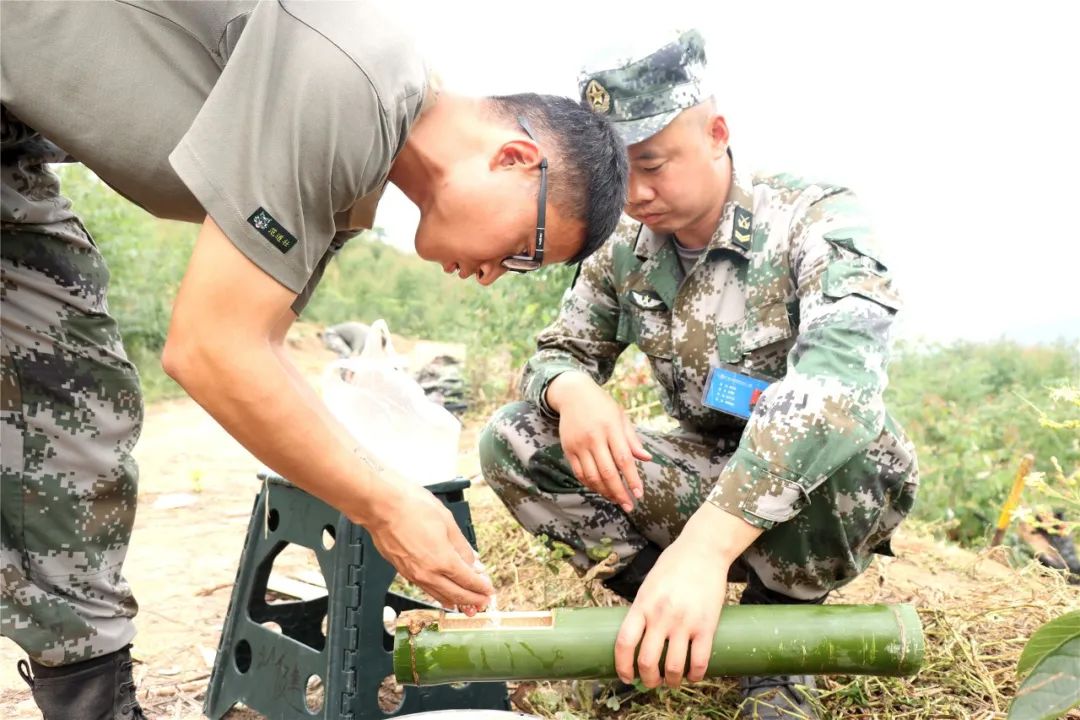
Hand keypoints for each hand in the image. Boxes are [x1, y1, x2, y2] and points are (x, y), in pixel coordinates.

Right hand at [365, 481, 493, 612]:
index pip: (468, 580)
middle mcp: (428, 573)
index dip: (481, 587)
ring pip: (439, 595)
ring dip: (456, 602)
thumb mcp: (447, 522)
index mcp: (442, 560)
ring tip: (468, 606)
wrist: (381, 506)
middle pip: (456, 594)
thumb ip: (461, 546)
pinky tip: (444, 596)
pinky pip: (426, 589)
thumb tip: (472, 561)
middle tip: (483, 603)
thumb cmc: (411, 507)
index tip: (489, 590)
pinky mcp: (403, 571)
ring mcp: (414, 574)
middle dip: (472, 600)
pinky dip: (439, 595)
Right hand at [546, 371, 650, 510]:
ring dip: (605, 491)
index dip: (632, 479)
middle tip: (629, 505)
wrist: (573, 394)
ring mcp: (579, 444)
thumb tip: (647, 458)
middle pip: (607, 472)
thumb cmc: (602, 405)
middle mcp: (594, 437)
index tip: (639, 493)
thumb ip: (632, 439)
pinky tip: (600, 489)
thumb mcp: (621, 417)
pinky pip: (579, 473)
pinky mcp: (568, 449)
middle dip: (619, 492)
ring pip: (592, 476)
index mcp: (611, 428)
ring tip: (616, 499)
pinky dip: (590, 484)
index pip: (624, 459)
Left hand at [614, 503, 763, 687]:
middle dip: (647, 679)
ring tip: (671, 681)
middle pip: (647, 660)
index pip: (624, 643)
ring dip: (670, 681)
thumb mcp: (649, 585)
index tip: (624, 676)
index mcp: (643, 604)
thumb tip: (638, 637)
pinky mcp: (707, 626)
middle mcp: (661, 616)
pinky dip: (695, 675)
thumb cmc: (673, 565)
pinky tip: (693, 676)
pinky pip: (699, 661)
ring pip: (673, 666)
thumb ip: (643, 610)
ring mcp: (684, 622)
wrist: (703, 550)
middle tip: (650, 682)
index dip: (622, 666)